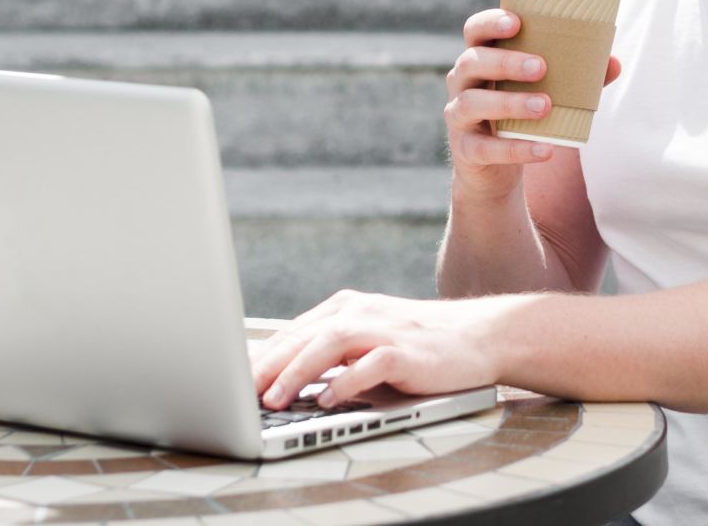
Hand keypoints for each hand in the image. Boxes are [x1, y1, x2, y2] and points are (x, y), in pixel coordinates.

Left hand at [252, 290, 509, 409]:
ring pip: (328, 344)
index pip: (292, 332)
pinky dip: (344, 382)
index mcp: (346, 307)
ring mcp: (383, 329)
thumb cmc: (418, 343)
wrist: (477, 335)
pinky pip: (368, 365)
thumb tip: (285, 381)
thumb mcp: (368, 341)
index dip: (260, 356)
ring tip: (272, 399)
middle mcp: (359, 312)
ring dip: (296, 372)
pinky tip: (325, 400)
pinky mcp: (405, 350)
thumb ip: (332, 354)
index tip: (230, 380)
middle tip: (237, 392)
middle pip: (302, 336)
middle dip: (266, 365)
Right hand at [444, 9, 621, 200]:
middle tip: (541, 67)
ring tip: (544, 106)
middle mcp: (462, 82)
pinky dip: (515, 149)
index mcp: (480, 58)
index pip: (474, 31)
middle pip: (471, 62)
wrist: (491, 171)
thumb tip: (613, 62)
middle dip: (505, 62)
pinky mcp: (464, 149)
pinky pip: (485, 148)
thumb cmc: (517, 117)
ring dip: (509, 102)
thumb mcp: (540, 92)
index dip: (490, 22)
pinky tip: (544, 150)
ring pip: (473, 102)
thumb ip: (573, 78)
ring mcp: (458, 116)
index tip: (516, 22)